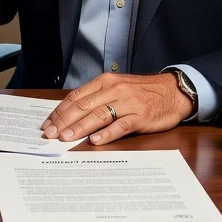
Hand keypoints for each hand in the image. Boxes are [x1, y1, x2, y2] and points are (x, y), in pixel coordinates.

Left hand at [42, 73, 191, 145]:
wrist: (174, 91)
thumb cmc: (142, 91)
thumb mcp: (117, 87)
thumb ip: (97, 97)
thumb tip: (71, 114)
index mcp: (106, 81)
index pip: (77, 96)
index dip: (60, 111)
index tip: (48, 123)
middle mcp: (115, 90)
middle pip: (84, 106)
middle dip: (64, 121)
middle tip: (50, 134)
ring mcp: (129, 103)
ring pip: (99, 115)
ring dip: (80, 127)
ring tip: (66, 137)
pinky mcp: (141, 116)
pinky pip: (121, 125)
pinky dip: (107, 134)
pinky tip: (95, 140)